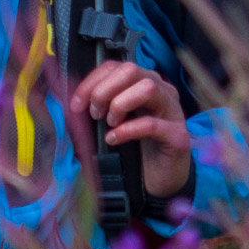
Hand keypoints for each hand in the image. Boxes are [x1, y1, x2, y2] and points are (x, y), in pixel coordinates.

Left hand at [69, 61, 191, 198]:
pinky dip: (127, 130)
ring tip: (109, 123)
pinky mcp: (177, 135)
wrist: (161, 181)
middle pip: (131, 70)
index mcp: (144, 83)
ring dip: (120, 104)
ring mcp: (172, 110)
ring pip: (147, 88)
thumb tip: (71, 99)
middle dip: (104, 89)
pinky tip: (114, 139)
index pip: (116, 67)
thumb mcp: (112, 123)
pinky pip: (151, 124)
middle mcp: (162, 90)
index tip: (76, 103)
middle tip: (94, 113)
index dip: (92, 81)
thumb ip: (97, 108)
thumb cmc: (136, 149)